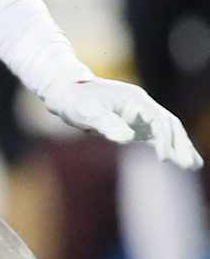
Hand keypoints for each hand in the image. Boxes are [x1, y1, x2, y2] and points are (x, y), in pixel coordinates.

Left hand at [40, 74, 203, 169]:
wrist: (65, 93)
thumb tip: (128, 137)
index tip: (164, 159)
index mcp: (135, 100)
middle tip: (190, 165)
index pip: (158, 120)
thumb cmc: (74, 100)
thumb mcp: (86, 111)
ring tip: (193, 165)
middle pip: (169, 125)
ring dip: (179, 147)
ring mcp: (139, 115)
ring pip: (167, 131)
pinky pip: (156, 137)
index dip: (164, 139)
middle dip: (180, 144)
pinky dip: (167, 148)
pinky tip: (177, 161)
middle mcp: (142, 106)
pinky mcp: (134, 124)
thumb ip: (106, 123)